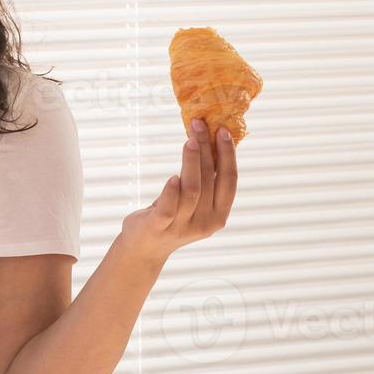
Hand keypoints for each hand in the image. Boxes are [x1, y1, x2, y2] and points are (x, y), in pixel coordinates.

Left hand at [121, 118, 237, 258]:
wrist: (144, 249)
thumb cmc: (171, 218)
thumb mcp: (194, 203)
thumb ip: (203, 182)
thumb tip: (209, 142)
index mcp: (219, 215)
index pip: (230, 181)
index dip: (228, 155)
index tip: (223, 131)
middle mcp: (206, 222)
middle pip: (210, 180)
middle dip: (207, 149)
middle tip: (199, 125)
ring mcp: (183, 226)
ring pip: (192, 190)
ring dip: (192, 162)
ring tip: (189, 141)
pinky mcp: (160, 227)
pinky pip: (169, 208)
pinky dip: (171, 191)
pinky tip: (172, 176)